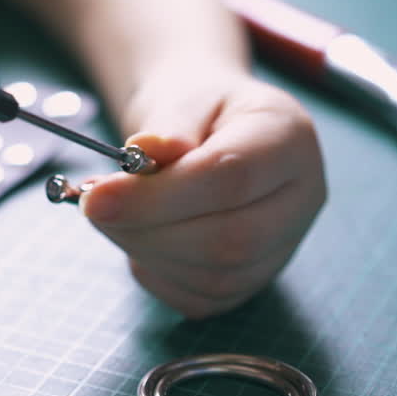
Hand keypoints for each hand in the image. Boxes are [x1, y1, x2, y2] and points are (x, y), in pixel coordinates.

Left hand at [81, 67, 325, 318]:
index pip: (231, 179)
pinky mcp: (253, 280)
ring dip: (145, 251)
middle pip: (230, 239)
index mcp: (290, 141)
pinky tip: (139, 237)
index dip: (158, 196)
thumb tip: (145, 153)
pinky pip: (202, 298)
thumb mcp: (182, 97)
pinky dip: (157, 273)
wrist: (209, 128)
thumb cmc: (196, 110)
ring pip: (216, 277)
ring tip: (115, 213)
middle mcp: (301, 200)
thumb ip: (167, 127)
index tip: (98, 196)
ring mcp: (283, 246)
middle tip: (95, 205)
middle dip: (147, 228)